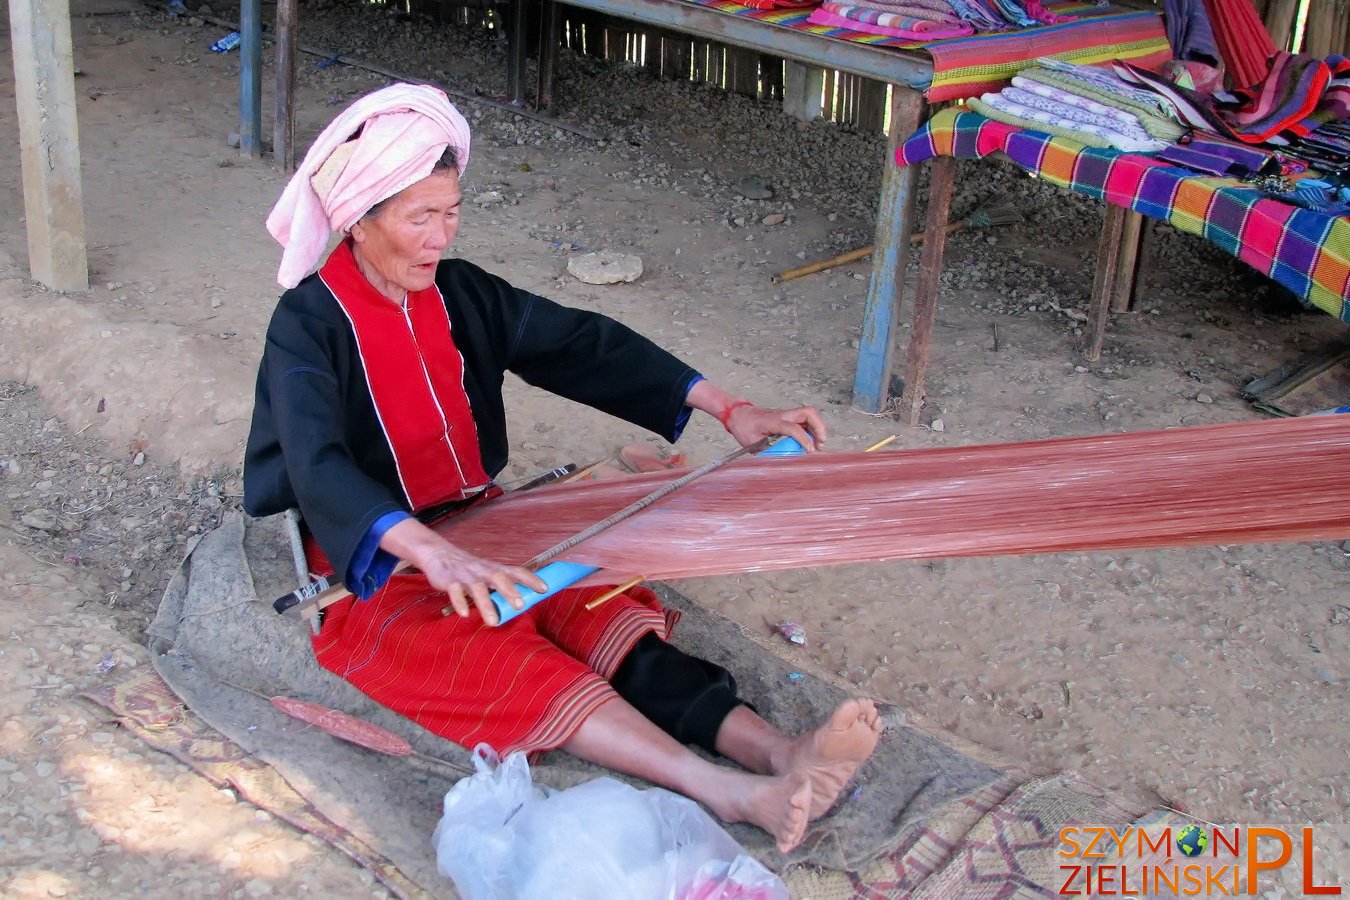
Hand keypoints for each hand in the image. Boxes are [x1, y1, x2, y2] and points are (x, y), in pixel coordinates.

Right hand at [381, 519, 545, 623]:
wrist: (439, 555)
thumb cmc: (470, 570)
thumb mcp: (488, 573)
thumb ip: (502, 586)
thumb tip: (524, 602)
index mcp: (495, 569)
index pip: (516, 571)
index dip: (531, 579)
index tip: (544, 589)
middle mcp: (483, 571)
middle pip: (498, 577)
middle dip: (510, 591)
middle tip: (520, 605)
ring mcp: (466, 576)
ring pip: (477, 588)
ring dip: (486, 605)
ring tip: (493, 622)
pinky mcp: (450, 581)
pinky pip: (455, 592)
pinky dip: (459, 603)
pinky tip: (464, 614)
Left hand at [725, 402, 827, 451]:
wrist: (737, 413)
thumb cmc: (743, 427)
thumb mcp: (752, 444)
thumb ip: (767, 453)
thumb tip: (780, 466)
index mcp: (773, 421)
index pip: (794, 428)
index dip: (804, 440)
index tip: (810, 452)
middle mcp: (783, 415)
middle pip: (809, 413)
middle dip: (819, 427)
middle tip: (821, 444)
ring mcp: (787, 414)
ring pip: (809, 414)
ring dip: (818, 428)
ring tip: (818, 445)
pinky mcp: (788, 416)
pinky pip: (805, 419)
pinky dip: (812, 428)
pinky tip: (811, 441)